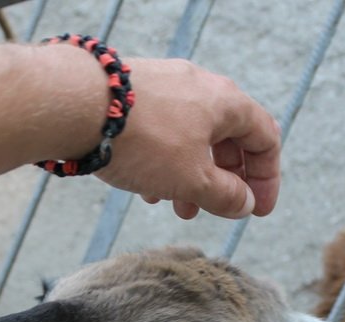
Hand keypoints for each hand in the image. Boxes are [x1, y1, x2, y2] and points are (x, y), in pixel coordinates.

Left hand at [95, 58, 280, 219]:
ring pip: (190, 137)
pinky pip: (161, 131)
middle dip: (223, 181)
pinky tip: (146, 187)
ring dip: (190, 176)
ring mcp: (165, 87)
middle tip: (215, 211)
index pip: (265, 138)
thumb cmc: (144, 141)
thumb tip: (244, 204)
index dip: (266, 179)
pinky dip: (163, 161)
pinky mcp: (134, 95)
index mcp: (226, 102)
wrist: (77, 106)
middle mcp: (199, 87)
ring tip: (176, 207)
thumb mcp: (192, 179)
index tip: (257, 210)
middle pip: (227, 138)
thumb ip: (225, 195)